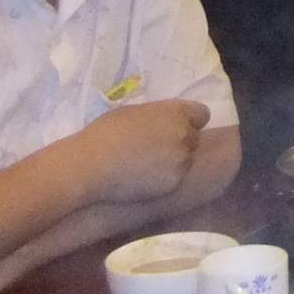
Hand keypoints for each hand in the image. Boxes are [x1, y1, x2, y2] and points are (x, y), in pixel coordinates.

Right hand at [70, 99, 210, 203]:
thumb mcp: (135, 111)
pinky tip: (144, 178)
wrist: (92, 165)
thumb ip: (159, 114)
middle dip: (180, 142)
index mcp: (177, 112)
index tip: (173, 127)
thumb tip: (165, 120)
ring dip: (174, 161)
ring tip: (146, 165)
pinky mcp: (174, 182)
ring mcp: (182, 160)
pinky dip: (165, 179)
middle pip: (194, 138)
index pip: (201, 114)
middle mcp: (185, 135)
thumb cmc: (107, 132)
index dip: (189, 121)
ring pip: (186, 160)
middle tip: (155, 148)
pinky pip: (176, 178)